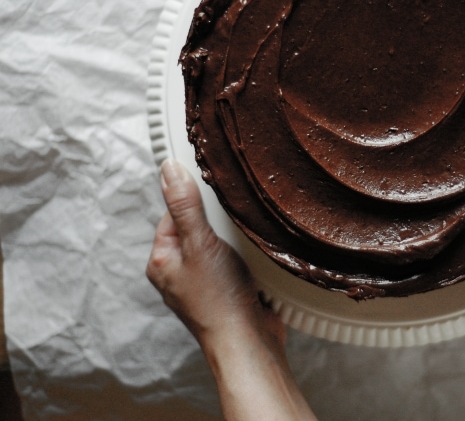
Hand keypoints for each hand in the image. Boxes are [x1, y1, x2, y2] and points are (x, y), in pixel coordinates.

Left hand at [147, 159, 315, 419]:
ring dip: (236, 242)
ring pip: (219, 246)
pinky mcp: (227, 292)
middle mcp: (179, 272)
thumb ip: (185, 206)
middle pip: (199, 228)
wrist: (248, 341)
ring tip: (244, 249)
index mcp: (162, 260)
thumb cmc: (219, 300)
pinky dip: (246, 259)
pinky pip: (235, 263)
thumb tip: (169, 171)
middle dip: (219, 225)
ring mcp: (203, 284)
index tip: (215, 202)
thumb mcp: (201, 243)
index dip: (196, 203)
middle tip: (232, 231)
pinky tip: (254, 264)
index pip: (174, 213)